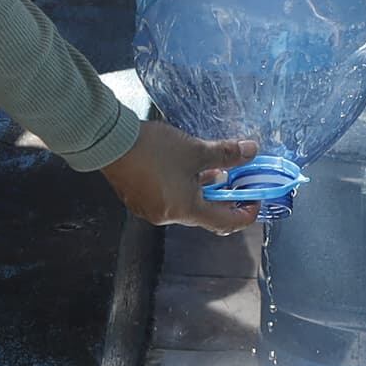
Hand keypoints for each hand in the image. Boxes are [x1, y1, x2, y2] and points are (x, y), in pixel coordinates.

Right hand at [100, 117, 261, 234]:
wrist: (110, 142)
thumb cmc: (154, 150)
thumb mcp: (196, 150)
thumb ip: (226, 154)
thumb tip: (252, 151)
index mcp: (186, 210)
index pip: (225, 223)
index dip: (245, 214)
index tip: (255, 199)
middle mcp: (168, 217)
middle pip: (205, 214)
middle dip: (223, 197)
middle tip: (236, 178)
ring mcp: (150, 210)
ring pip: (186, 205)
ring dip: (202, 190)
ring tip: (211, 168)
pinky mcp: (138, 199)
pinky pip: (168, 199)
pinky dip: (182, 187)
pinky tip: (183, 167)